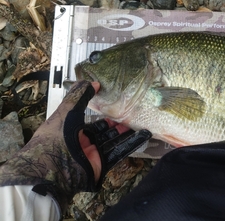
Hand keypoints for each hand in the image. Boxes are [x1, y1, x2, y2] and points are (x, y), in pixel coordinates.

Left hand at [0, 80, 151, 210]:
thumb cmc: (54, 139)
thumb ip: (79, 97)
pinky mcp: (101, 165)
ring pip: (113, 140)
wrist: (51, 172)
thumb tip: (93, 82)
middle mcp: (82, 142)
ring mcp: (92, 155)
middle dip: (117, 123)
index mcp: (71, 130)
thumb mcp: (66, 113)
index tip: (115, 103)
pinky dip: (131, 144)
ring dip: (126, 132)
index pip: (90, 120)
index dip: (102, 112)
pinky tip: (142, 136)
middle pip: (104, 130)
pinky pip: (118, 153)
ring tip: (139, 122)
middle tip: (130, 113)